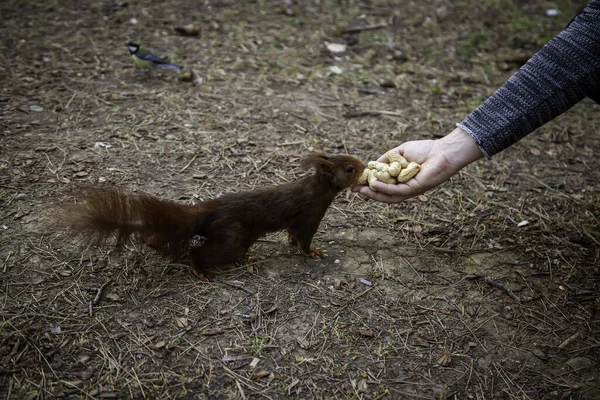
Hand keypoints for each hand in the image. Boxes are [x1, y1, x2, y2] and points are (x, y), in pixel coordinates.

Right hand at [352, 127, 483, 202]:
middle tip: (353, 190)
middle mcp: (404, 187)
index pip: (382, 185)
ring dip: (374, 194)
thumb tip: (372, 165)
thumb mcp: (400, 152)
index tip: (356, 182)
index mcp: (400, 179)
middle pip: (383, 194)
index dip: (369, 184)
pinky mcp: (415, 189)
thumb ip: (386, 159)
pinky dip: (385, 189)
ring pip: (388, 196)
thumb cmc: (425, 150)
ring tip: (360, 190)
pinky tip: (375, 184)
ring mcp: (410, 190)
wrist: (443, 151)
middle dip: (368, 192)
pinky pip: (397, 191)